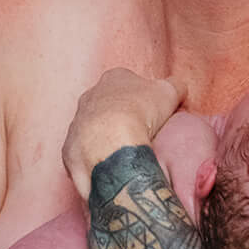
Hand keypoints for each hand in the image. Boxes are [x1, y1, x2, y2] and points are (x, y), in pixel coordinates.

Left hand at [63, 68, 181, 198]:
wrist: (112, 142)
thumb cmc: (141, 111)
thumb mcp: (169, 92)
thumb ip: (175, 86)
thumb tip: (180, 88)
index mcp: (113, 79)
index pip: (128, 84)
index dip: (142, 98)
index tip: (151, 113)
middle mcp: (89, 97)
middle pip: (107, 106)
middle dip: (120, 118)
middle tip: (139, 135)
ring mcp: (76, 123)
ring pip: (92, 131)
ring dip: (105, 141)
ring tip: (125, 156)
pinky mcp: (69, 149)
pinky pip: (84, 155)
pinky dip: (95, 161)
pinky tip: (110, 170)